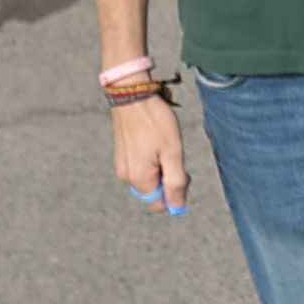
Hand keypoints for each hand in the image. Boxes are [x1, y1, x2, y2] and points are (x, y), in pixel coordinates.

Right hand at [112, 96, 190, 214]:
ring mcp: (122, 165)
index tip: (181, 170)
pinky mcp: (122, 155)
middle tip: (174, 154)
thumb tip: (177, 209)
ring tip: (163, 144)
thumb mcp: (173, 152)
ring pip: (148, 179)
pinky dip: (152, 160)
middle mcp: (126, 176)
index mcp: (139, 179)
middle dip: (168, 179)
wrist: (131, 94)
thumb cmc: (155, 121)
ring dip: (160, 168)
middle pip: (154, 192)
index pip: (160, 204)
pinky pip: (141, 167)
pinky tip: (155, 141)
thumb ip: (175, 183)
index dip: (175, 193)